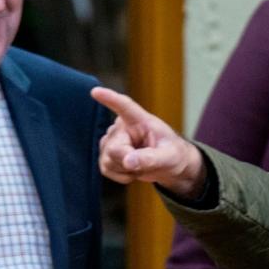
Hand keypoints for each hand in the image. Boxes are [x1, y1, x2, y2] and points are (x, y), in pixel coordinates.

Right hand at [91, 87, 205, 196]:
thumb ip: (150, 158)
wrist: (168, 165)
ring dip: (126, 170)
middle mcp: (121, 127)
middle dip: (128, 162)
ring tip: (141, 164)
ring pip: (107, 161)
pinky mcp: (106, 153)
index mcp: (140, 120)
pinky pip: (105, 169)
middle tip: (147, 163)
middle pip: (114, 149)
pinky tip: (132, 170)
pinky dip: (120, 176)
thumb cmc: (172, 154)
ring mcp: (111, 140)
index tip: (96, 92)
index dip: (110, 99)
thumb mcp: (168, 157)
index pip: (124, 107)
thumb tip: (128, 161)